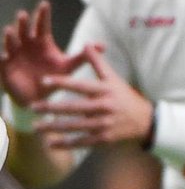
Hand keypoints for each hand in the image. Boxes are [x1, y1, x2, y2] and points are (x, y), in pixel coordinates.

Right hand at [0, 0, 85, 107]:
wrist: (38, 95)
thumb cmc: (53, 76)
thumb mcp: (68, 66)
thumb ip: (83, 56)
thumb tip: (103, 45)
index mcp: (41, 41)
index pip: (42, 25)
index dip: (43, 14)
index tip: (45, 3)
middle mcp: (26, 43)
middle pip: (24, 30)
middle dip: (23, 23)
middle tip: (24, 15)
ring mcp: (15, 53)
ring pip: (11, 42)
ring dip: (10, 36)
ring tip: (10, 31)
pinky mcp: (6, 65)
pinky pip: (2, 59)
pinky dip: (3, 56)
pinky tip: (4, 55)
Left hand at [33, 44, 152, 149]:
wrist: (147, 122)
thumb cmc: (127, 98)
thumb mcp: (114, 79)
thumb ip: (98, 63)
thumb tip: (88, 44)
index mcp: (104, 91)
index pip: (80, 86)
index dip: (62, 83)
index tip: (44, 81)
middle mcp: (103, 108)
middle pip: (74, 108)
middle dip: (52, 108)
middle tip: (33, 107)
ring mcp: (104, 125)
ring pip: (75, 127)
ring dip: (55, 128)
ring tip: (36, 127)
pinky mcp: (105, 139)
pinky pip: (83, 142)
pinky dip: (67, 144)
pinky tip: (52, 144)